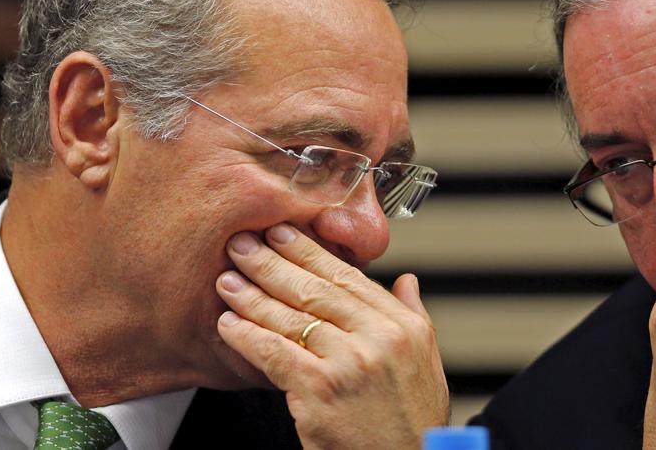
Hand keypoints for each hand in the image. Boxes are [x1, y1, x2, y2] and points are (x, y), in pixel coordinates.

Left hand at [215, 224, 448, 448]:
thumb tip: (406, 281)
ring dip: (252, 296)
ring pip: (291, 317)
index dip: (310, 252)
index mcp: (403, 325)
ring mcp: (350, 362)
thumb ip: (413, 314)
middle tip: (243, 244)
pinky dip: (248, 336)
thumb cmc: (414, 420)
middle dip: (273, 263)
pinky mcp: (321, 390)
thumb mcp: (428, 361)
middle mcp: (380, 337)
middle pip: (316, 289)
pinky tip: (228, 324)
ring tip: (227, 280)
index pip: (349, 277)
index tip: (282, 234)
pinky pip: (275, 353)